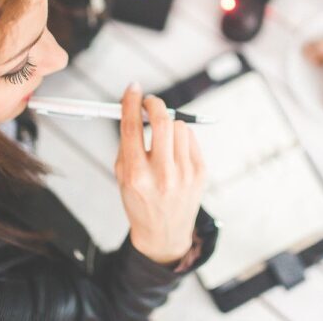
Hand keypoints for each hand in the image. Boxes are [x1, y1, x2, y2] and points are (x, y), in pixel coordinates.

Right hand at [114, 83, 206, 263]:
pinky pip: (191, 139)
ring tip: (162, 138)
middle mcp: (161, 174)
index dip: (131, 102)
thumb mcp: (122, 176)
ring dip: (168, 125)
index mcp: (136, 175)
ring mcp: (184, 174)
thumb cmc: (140, 200)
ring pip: (179, 126)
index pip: (132, 127)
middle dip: (154, 104)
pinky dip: (181, 138)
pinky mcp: (200, 172)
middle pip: (161, 121)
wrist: (164, 233)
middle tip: (149, 102)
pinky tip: (174, 152)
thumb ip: (127, 142)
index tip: (133, 88)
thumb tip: (133, 107)